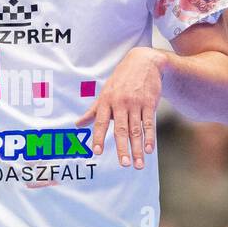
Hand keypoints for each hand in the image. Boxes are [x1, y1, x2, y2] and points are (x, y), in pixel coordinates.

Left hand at [76, 47, 167, 168]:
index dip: (98, 137)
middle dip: (122, 148)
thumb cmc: (121, 80)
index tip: (96, 151)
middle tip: (124, 164)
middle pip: (121, 129)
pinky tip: (149, 150)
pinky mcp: (150, 103)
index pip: (101, 122)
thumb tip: (77, 125)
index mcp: (107, 101)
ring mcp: (136, 103)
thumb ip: (93, 111)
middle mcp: (120, 103)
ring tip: (138, 164)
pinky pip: (149, 123)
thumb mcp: (105, 92)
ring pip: (136, 129)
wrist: (144, 62)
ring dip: (138, 148)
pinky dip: (149, 137)